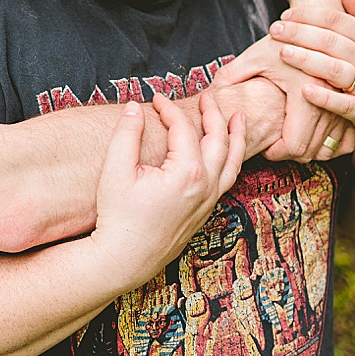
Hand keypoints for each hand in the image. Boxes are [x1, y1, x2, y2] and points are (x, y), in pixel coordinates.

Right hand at [90, 93, 245, 287]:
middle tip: (208, 97)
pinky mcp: (205, 212)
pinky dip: (232, 161)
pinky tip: (226, 154)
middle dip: (214, 114)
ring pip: (232, 162)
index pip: (184, 129)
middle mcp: (206, 186)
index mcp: (187, 172)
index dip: (169, 109)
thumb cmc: (118, 216)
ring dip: (236, 137)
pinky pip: (227, 180)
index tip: (155, 100)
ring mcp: (208, 201)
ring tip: (239, 119)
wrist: (124, 258)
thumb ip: (126, 134)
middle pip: (219, 139)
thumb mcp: (115, 170)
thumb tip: (133, 108)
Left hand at [212, 32, 354, 162]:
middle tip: (275, 147)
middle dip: (292, 154)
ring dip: (311, 150)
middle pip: (313, 151)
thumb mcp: (256, 56)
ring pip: (330, 148)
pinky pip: (346, 142)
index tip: (267, 148)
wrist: (323, 26)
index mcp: (305, 88)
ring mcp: (347, 102)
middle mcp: (332, 98)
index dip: (278, 152)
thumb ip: (231, 75)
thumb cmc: (286, 40)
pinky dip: (330, 144)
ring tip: (290, 140)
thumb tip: (208, 95)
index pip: (296, 144)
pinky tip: (312, 136)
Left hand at [273, 0, 354, 152]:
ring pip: (337, 70)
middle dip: (302, 34)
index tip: (286, 14)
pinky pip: (345, 104)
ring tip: (283, 53)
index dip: (311, 15)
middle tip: (275, 30)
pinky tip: (304, 91)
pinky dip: (325, 97)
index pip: (340, 22)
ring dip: (308, 60)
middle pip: (334, 42)